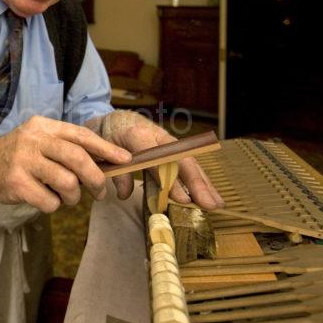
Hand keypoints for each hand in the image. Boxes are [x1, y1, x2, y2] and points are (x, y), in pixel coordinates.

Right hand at [0, 115, 130, 212]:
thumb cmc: (19, 155)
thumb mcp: (40, 140)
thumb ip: (66, 147)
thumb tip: (105, 162)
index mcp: (45, 126)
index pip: (82, 136)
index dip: (106, 149)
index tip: (125, 160)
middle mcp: (34, 140)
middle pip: (77, 158)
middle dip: (96, 178)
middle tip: (101, 192)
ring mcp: (24, 161)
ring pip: (67, 182)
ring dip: (74, 197)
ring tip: (68, 198)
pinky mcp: (16, 184)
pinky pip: (49, 201)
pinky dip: (54, 205)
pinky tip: (45, 199)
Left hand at [100, 111, 223, 209]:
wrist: (117, 118)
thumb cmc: (111, 134)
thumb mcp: (105, 151)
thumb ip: (117, 172)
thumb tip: (125, 194)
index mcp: (138, 134)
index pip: (156, 157)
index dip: (170, 178)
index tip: (181, 197)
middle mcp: (159, 137)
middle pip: (181, 160)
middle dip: (196, 184)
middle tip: (208, 204)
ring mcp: (169, 142)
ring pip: (190, 163)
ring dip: (204, 184)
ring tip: (217, 204)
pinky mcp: (174, 149)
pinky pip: (188, 165)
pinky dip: (200, 181)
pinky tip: (210, 195)